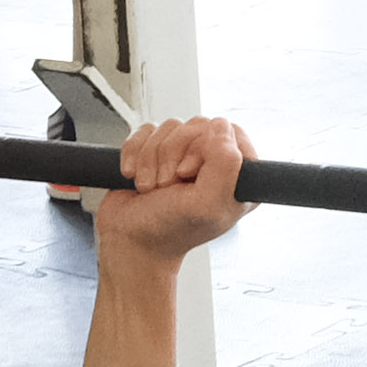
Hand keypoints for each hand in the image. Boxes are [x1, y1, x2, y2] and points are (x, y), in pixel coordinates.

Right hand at [76, 114, 249, 264]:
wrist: (130, 241)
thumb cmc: (169, 230)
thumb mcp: (207, 205)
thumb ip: (226, 164)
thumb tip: (220, 126)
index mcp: (236, 178)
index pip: (230, 133)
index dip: (206, 146)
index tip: (190, 174)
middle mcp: (212, 164)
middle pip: (197, 125)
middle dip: (173, 154)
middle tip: (167, 185)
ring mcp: (182, 155)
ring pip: (170, 127)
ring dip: (151, 159)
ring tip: (150, 187)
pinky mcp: (155, 151)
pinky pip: (145, 131)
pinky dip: (134, 153)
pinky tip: (134, 177)